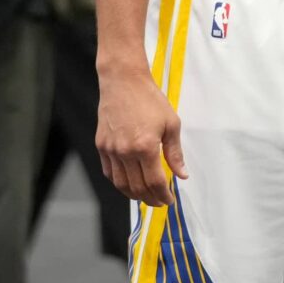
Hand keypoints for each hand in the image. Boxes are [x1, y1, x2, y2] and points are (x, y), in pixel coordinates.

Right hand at [96, 66, 187, 206]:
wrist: (123, 81)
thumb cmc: (150, 99)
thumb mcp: (170, 123)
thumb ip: (175, 153)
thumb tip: (182, 175)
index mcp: (145, 147)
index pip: (155, 182)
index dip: (164, 195)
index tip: (170, 200)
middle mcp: (125, 152)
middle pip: (137, 187)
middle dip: (151, 199)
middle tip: (160, 201)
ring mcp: (111, 149)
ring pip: (121, 184)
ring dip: (134, 195)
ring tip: (146, 196)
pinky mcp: (101, 145)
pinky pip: (109, 172)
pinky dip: (119, 183)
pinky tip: (129, 183)